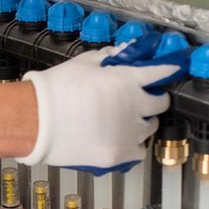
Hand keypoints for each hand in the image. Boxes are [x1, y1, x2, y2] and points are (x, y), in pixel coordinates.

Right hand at [20, 48, 177, 171]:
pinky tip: (120, 138)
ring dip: (142, 122)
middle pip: (160, 103)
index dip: (168, 71)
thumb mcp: (85, 63)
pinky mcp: (119, 154)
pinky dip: (133, 144)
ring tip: (123, 120)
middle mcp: (134, 107)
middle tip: (140, 98)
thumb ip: (109, 57)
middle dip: (153, 99)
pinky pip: (138, 150)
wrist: (35, 120)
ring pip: (150, 128)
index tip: (172, 71)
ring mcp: (128, 133)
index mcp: (127, 80)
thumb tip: (123, 53)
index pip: (160, 73)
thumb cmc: (56, 89)